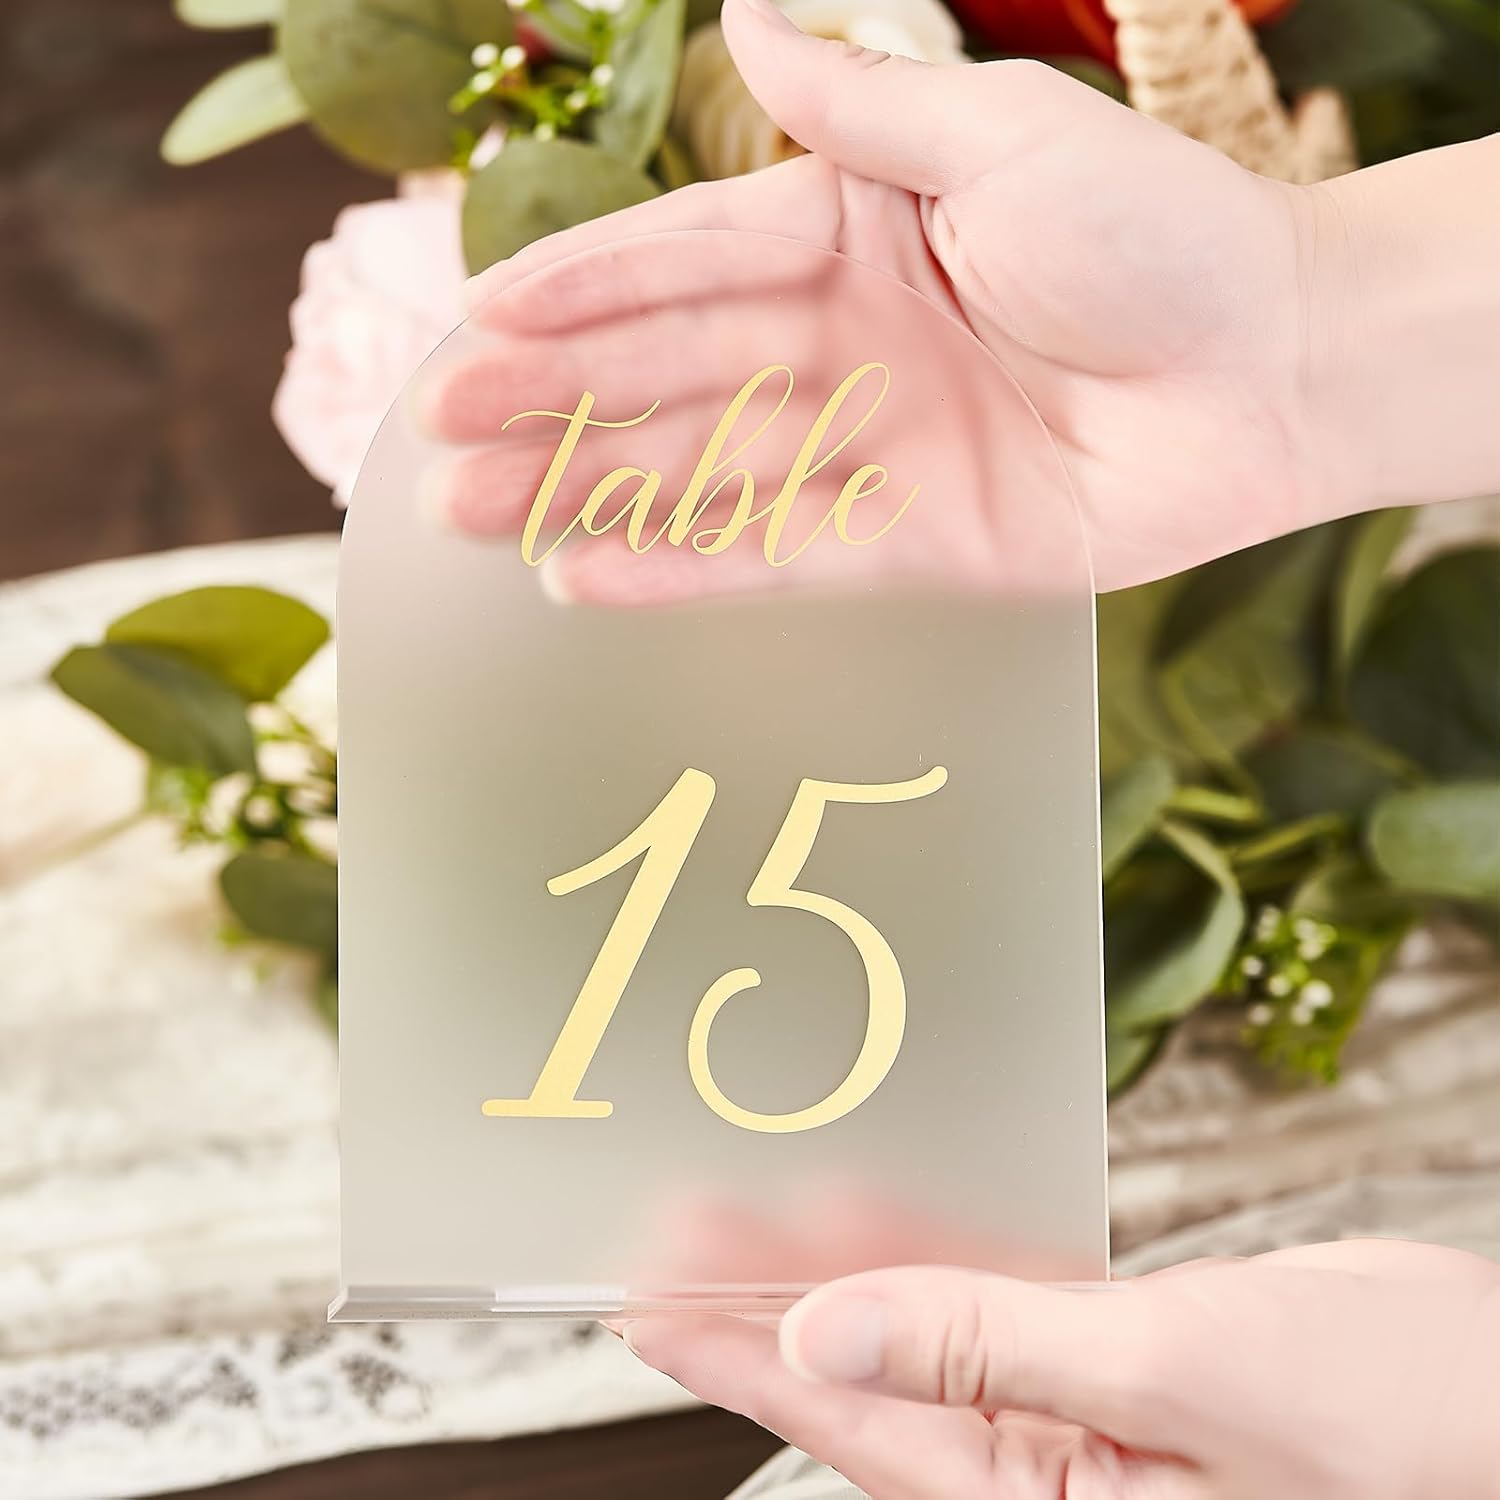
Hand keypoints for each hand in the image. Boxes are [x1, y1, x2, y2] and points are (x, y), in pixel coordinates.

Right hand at [423, 0, 1352, 597]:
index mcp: (851, 230)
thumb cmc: (1158, 232)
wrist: (1276, 370)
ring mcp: (867, 446)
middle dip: (547, 404)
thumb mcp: (1004, 141)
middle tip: (435, 440)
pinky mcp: (905, 543)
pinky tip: (589, 580)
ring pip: (698, 473)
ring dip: (586, 495)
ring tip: (473, 517)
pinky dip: (684, 569)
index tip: (478, 323)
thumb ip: (859, 108)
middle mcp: (842, 339)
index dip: (579, 293)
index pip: (683, 260)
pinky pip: (774, 555)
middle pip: (664, 375)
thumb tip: (735, 21)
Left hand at [619, 1221, 1499, 1499]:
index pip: (845, 1417)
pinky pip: (996, 1293)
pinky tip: (867, 1211)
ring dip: (833, 1258)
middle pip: (864, 1365)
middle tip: (667, 1225)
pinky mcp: (1114, 1348)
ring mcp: (1074, 1399)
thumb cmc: (1391, 1429)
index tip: (644, 1301)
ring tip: (740, 1202)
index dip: (734, 1356)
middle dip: (761, 1292)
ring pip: (921, 1319)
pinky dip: (934, 1247)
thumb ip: (991, 1349)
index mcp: (1040, 1496)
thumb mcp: (1176, 1377)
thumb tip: (830, 1329)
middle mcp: (1040, 1457)